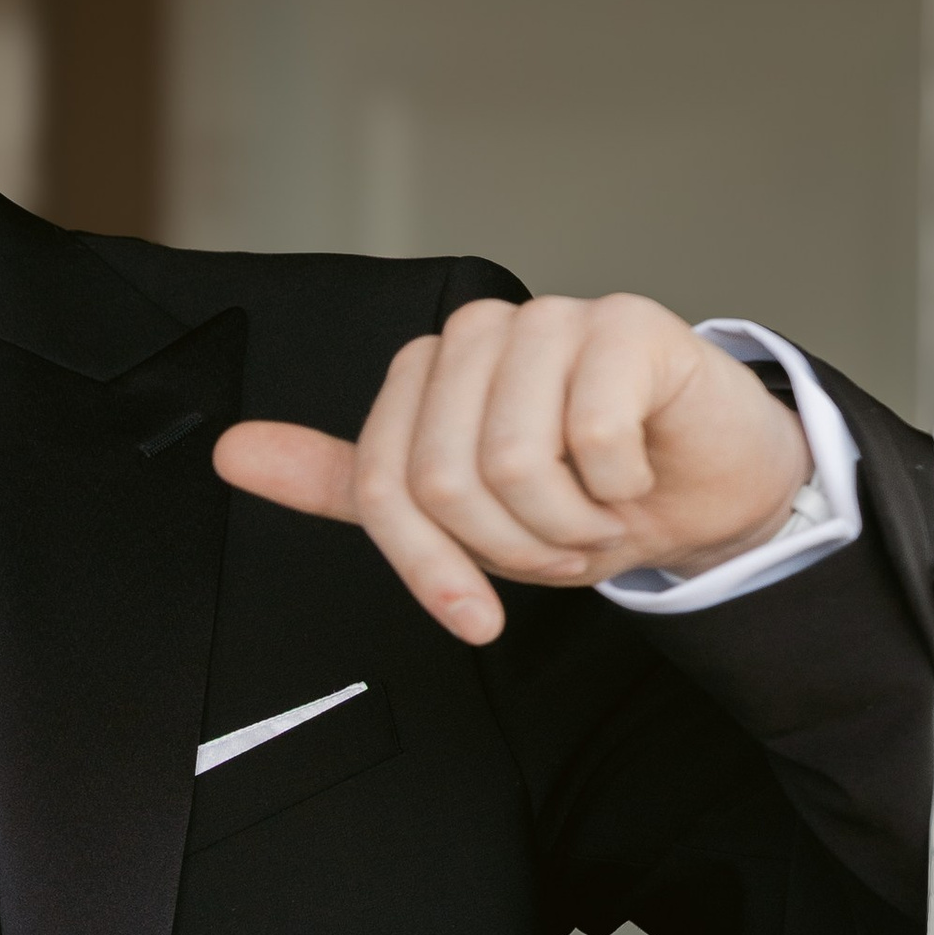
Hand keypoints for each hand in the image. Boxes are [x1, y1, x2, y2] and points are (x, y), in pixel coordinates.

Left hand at [212, 293, 813, 644]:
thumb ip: (345, 483)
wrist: (702, 492)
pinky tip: (637, 473)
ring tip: (597, 511)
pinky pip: (594, 438)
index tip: (474, 617)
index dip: (429, 566)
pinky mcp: (625, 322)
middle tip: (561, 542)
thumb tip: (231, 451)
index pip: (384, 486)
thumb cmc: (578, 496)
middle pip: (444, 477)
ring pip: (515, 460)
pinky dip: (621, 487)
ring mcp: (550, 317)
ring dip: (569, 523)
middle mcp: (476, 331)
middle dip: (511, 547)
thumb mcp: (451, 514)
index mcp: (424, 371)